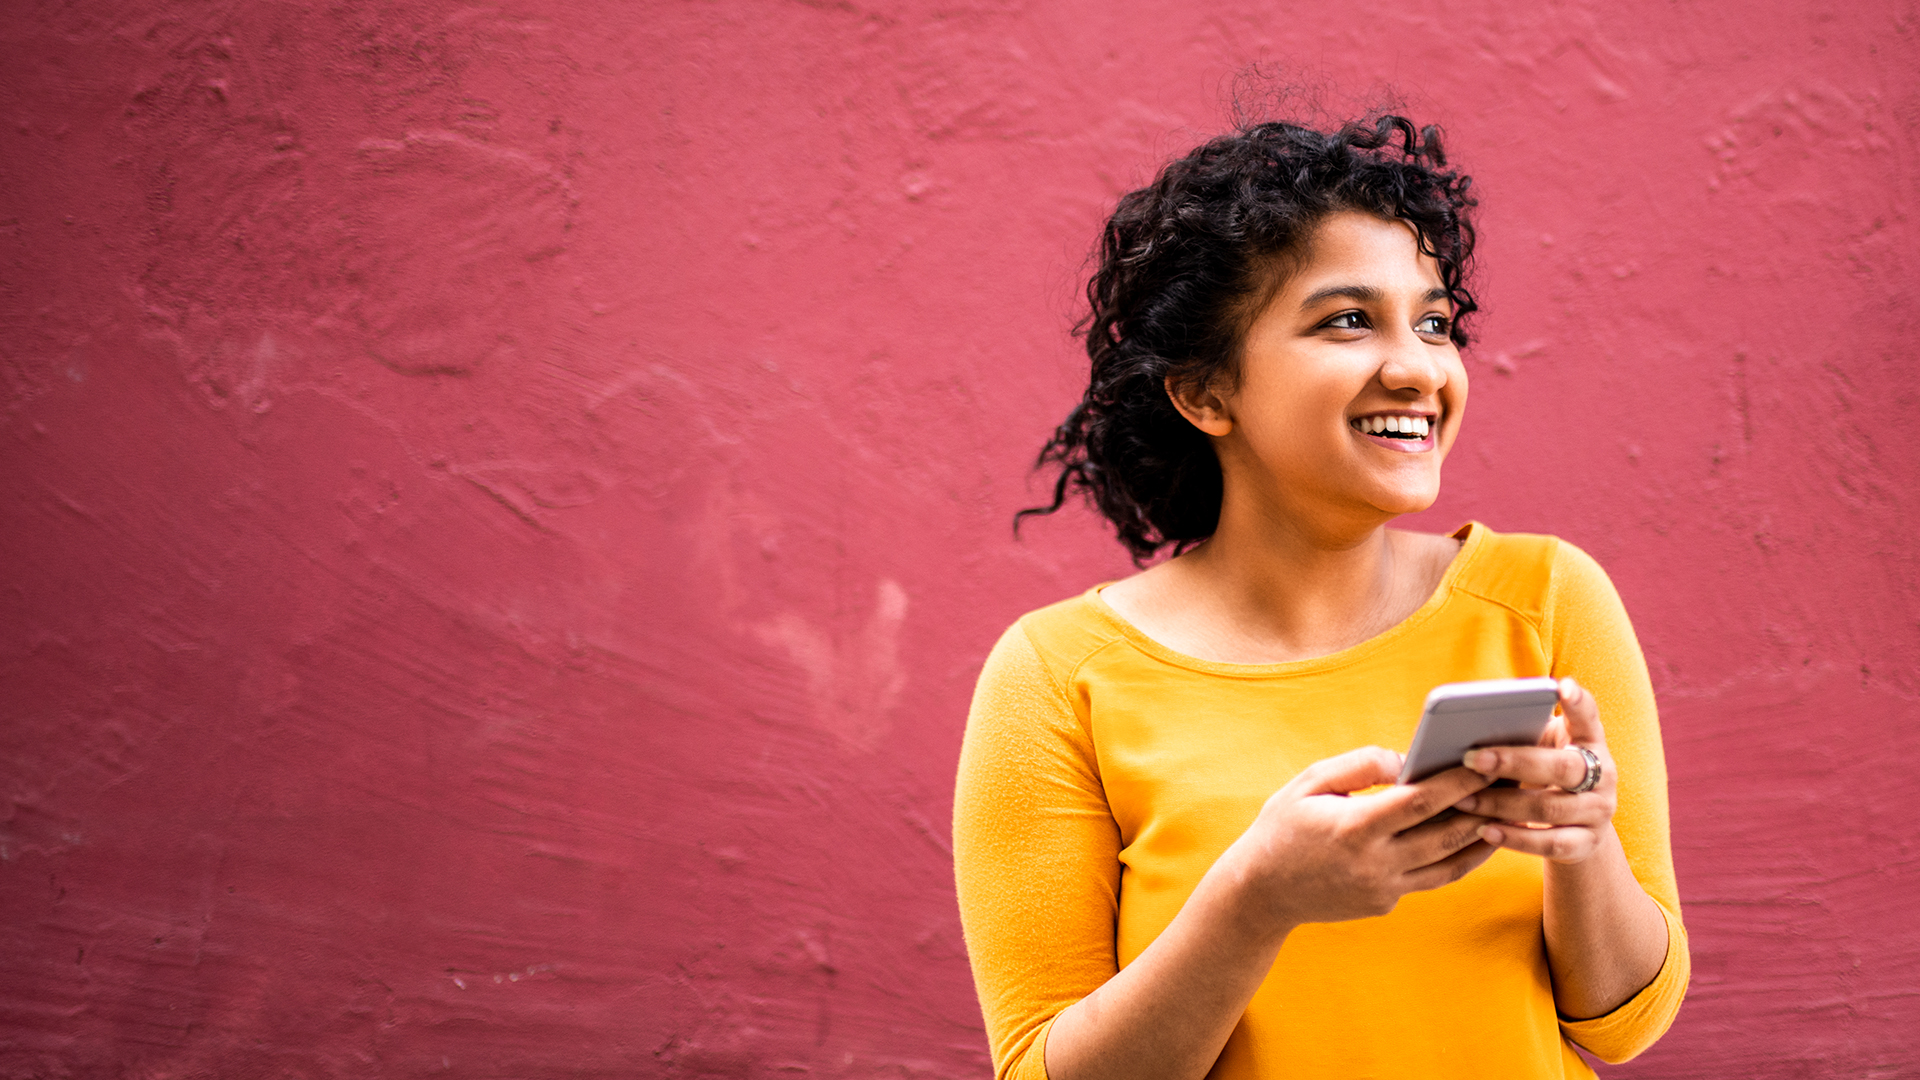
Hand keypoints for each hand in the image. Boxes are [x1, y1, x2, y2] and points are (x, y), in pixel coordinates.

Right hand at [1226, 746, 1497, 928]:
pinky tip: (1476, 836)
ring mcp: (1383, 889)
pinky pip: (1433, 878)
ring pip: (1450, 863)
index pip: (1419, 803)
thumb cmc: (1282, 826)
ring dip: (1484, 836)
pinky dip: (1460, 857)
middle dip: (1484, 806)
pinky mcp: (1386, 902)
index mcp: (1353, 829)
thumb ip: (1359, 765)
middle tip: (1515, 782)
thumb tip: (1406, 759)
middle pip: (1446, 834)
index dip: (1456, 782)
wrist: (1261, 892)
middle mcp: (1374, 864)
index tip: (1484, 761)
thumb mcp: (1309, 783)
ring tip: (1511, 810)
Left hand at [1450, 677, 1616, 862]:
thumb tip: (1464, 728)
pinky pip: (1550, 843)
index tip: (1561, 686)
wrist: (1580, 827)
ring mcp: (1599, 811)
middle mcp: (1603, 774)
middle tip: (1471, 758)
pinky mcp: (1588, 843)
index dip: (1578, 702)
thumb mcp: (1542, 748)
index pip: (1588, 716)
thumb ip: (1521, 735)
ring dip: (1501, 804)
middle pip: (1563, 768)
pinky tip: (1484, 831)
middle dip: (1514, 762)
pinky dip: (1515, 839)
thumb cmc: (1547, 773)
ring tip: (1462, 799)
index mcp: (1590, 741)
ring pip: (1550, 808)